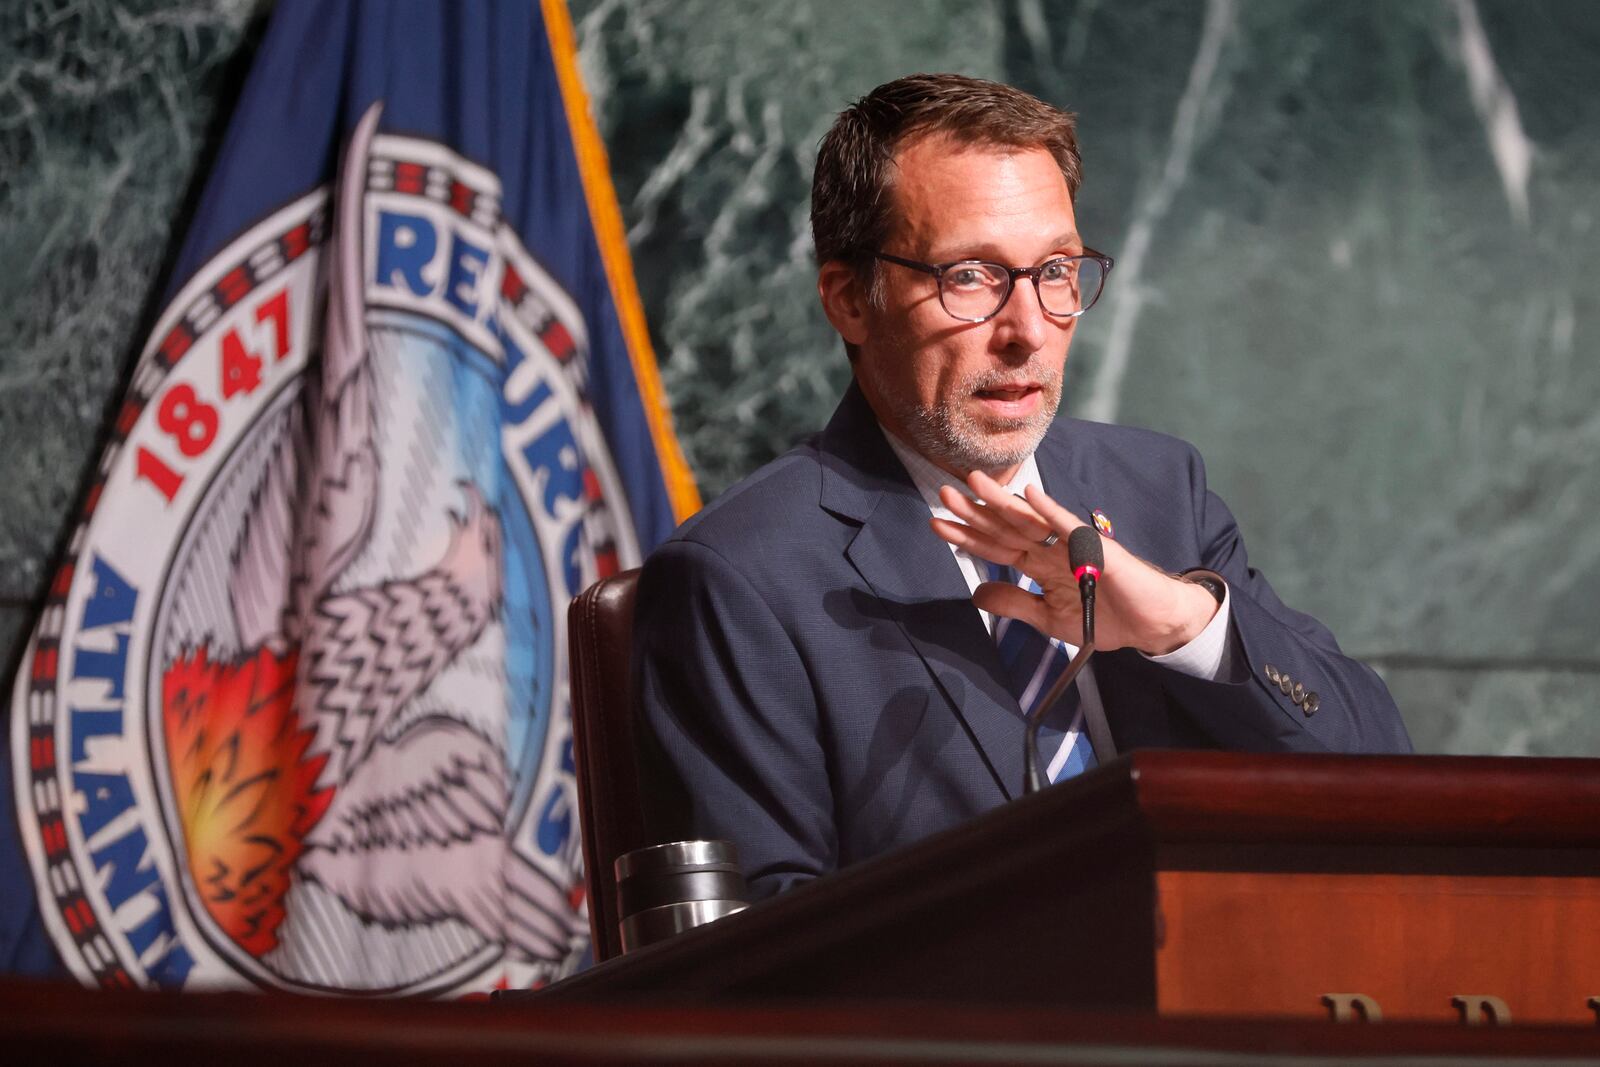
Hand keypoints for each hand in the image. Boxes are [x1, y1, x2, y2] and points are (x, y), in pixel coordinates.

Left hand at [930, 471, 1218, 654]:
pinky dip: (1050, 511)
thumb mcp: (1049, 617)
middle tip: (944, 494)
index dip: (967, 536)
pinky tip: (1029, 494)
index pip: (996, 547)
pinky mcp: (1096, 548)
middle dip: (974, 513)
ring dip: (1002, 503)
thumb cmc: (1105, 617)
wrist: (1151, 625)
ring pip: (1030, 521)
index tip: (937, 523)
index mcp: (1039, 565)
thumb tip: (977, 592)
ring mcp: (1072, 545)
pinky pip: (1070, 527)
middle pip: (1005, 528)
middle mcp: (1051, 549)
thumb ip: (1015, 604)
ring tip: (973, 484)